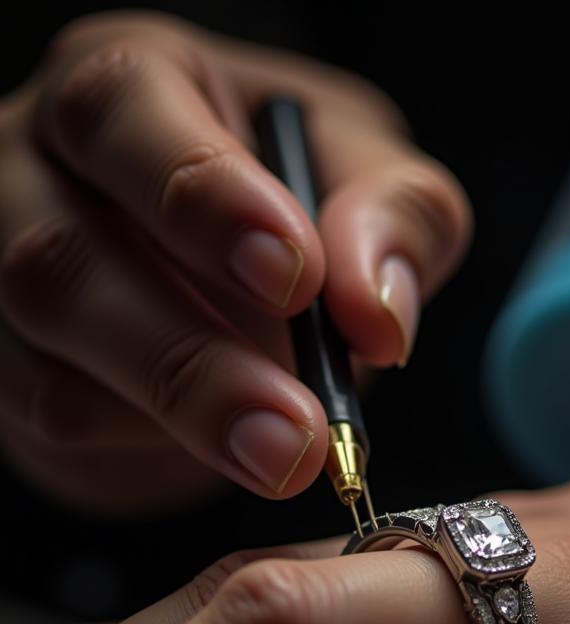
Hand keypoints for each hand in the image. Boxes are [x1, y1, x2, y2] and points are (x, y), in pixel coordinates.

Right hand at [0, 12, 470, 514]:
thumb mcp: (369, 183)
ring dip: (178, 410)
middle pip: (65, 251)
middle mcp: (43, 159)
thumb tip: (379, 314)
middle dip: (193, 354)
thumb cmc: (300, 207)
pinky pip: (51, 405)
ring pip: (54, 345)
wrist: (237, 287)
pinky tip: (212, 434)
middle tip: (297, 427)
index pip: (127, 111)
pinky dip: (142, 435)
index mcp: (138, 87)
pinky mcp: (8, 352)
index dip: (206, 198)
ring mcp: (5, 256)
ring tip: (283, 456)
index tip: (296, 278)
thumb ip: (396, 220)